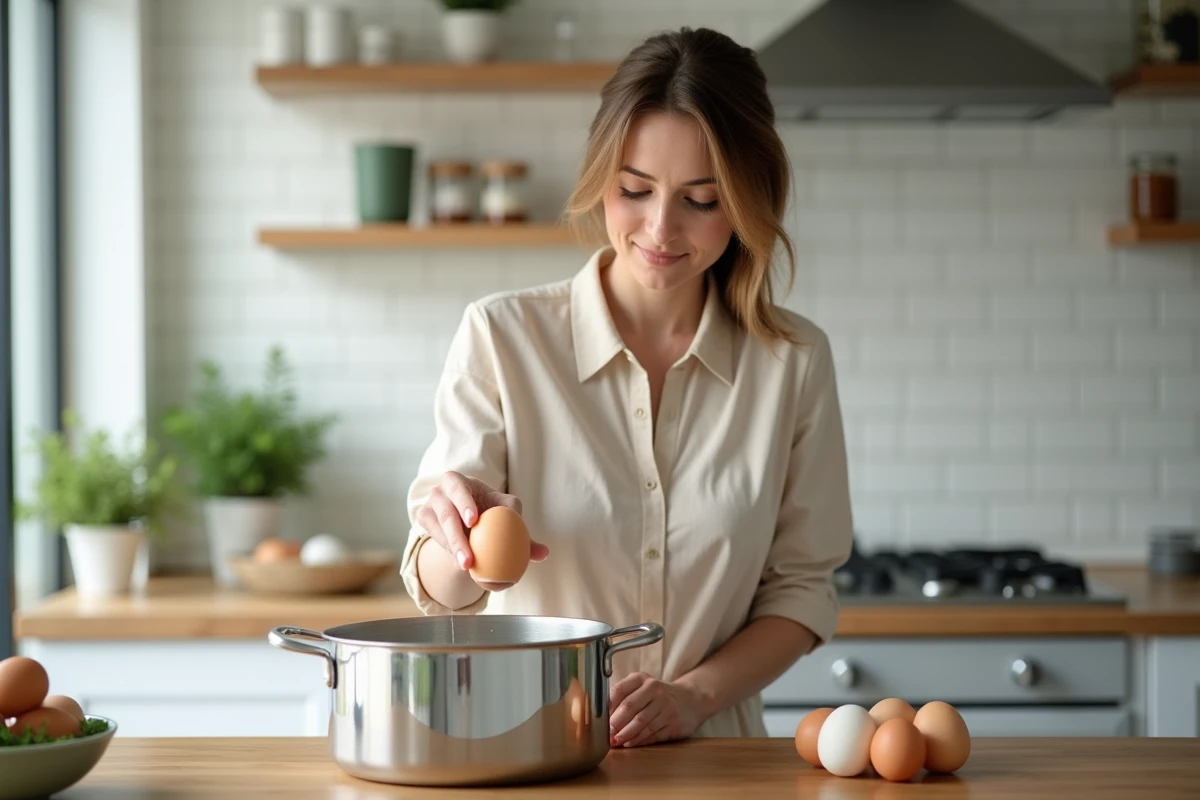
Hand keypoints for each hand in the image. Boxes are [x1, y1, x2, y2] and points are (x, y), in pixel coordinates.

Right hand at [416, 470, 548, 577]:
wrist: (467, 524)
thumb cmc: (492, 515)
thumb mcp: (507, 518)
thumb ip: (523, 533)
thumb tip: (544, 553)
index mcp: (462, 481)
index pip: (459, 486)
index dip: (464, 501)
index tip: (474, 521)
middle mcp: (442, 490)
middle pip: (446, 511)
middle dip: (456, 534)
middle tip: (469, 557)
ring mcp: (431, 505)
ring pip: (439, 528)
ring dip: (453, 548)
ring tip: (467, 566)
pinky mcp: (424, 519)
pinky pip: (434, 537)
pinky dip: (447, 551)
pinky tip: (459, 564)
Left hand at [607, 672, 704, 747]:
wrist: (690, 700)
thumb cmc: (657, 696)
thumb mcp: (641, 687)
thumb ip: (622, 696)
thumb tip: (600, 715)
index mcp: (642, 679)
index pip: (619, 690)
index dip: (607, 706)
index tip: (599, 719)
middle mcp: (656, 689)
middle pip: (630, 707)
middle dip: (615, 723)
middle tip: (606, 734)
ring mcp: (667, 706)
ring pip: (641, 723)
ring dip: (626, 735)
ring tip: (616, 742)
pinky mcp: (675, 722)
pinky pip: (653, 734)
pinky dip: (639, 740)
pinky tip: (630, 743)